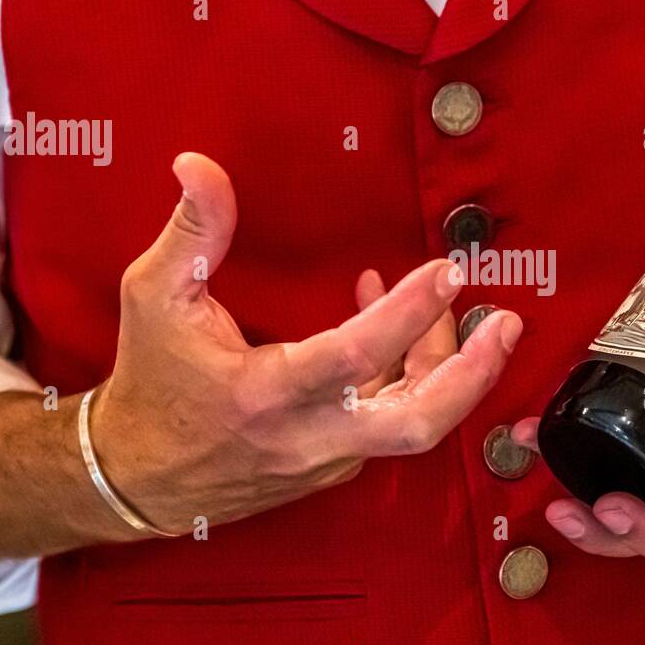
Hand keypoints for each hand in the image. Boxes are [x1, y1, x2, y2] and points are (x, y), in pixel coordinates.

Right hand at [90, 152, 520, 534]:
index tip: (447, 271)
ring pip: (411, 423)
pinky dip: (409, 377)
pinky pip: (389, 422)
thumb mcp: (155, 297)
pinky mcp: (333, 466)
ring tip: (457, 309)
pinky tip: (400, 330)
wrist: (137, 479)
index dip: (408, 315)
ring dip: (447, 368)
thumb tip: (198, 165)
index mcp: (265, 393)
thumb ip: (192, 231)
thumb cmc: (150, 383)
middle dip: (473, 376)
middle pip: (416, 423)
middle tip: (507, 326)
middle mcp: (307, 436)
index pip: (353, 357)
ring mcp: (326, 458)